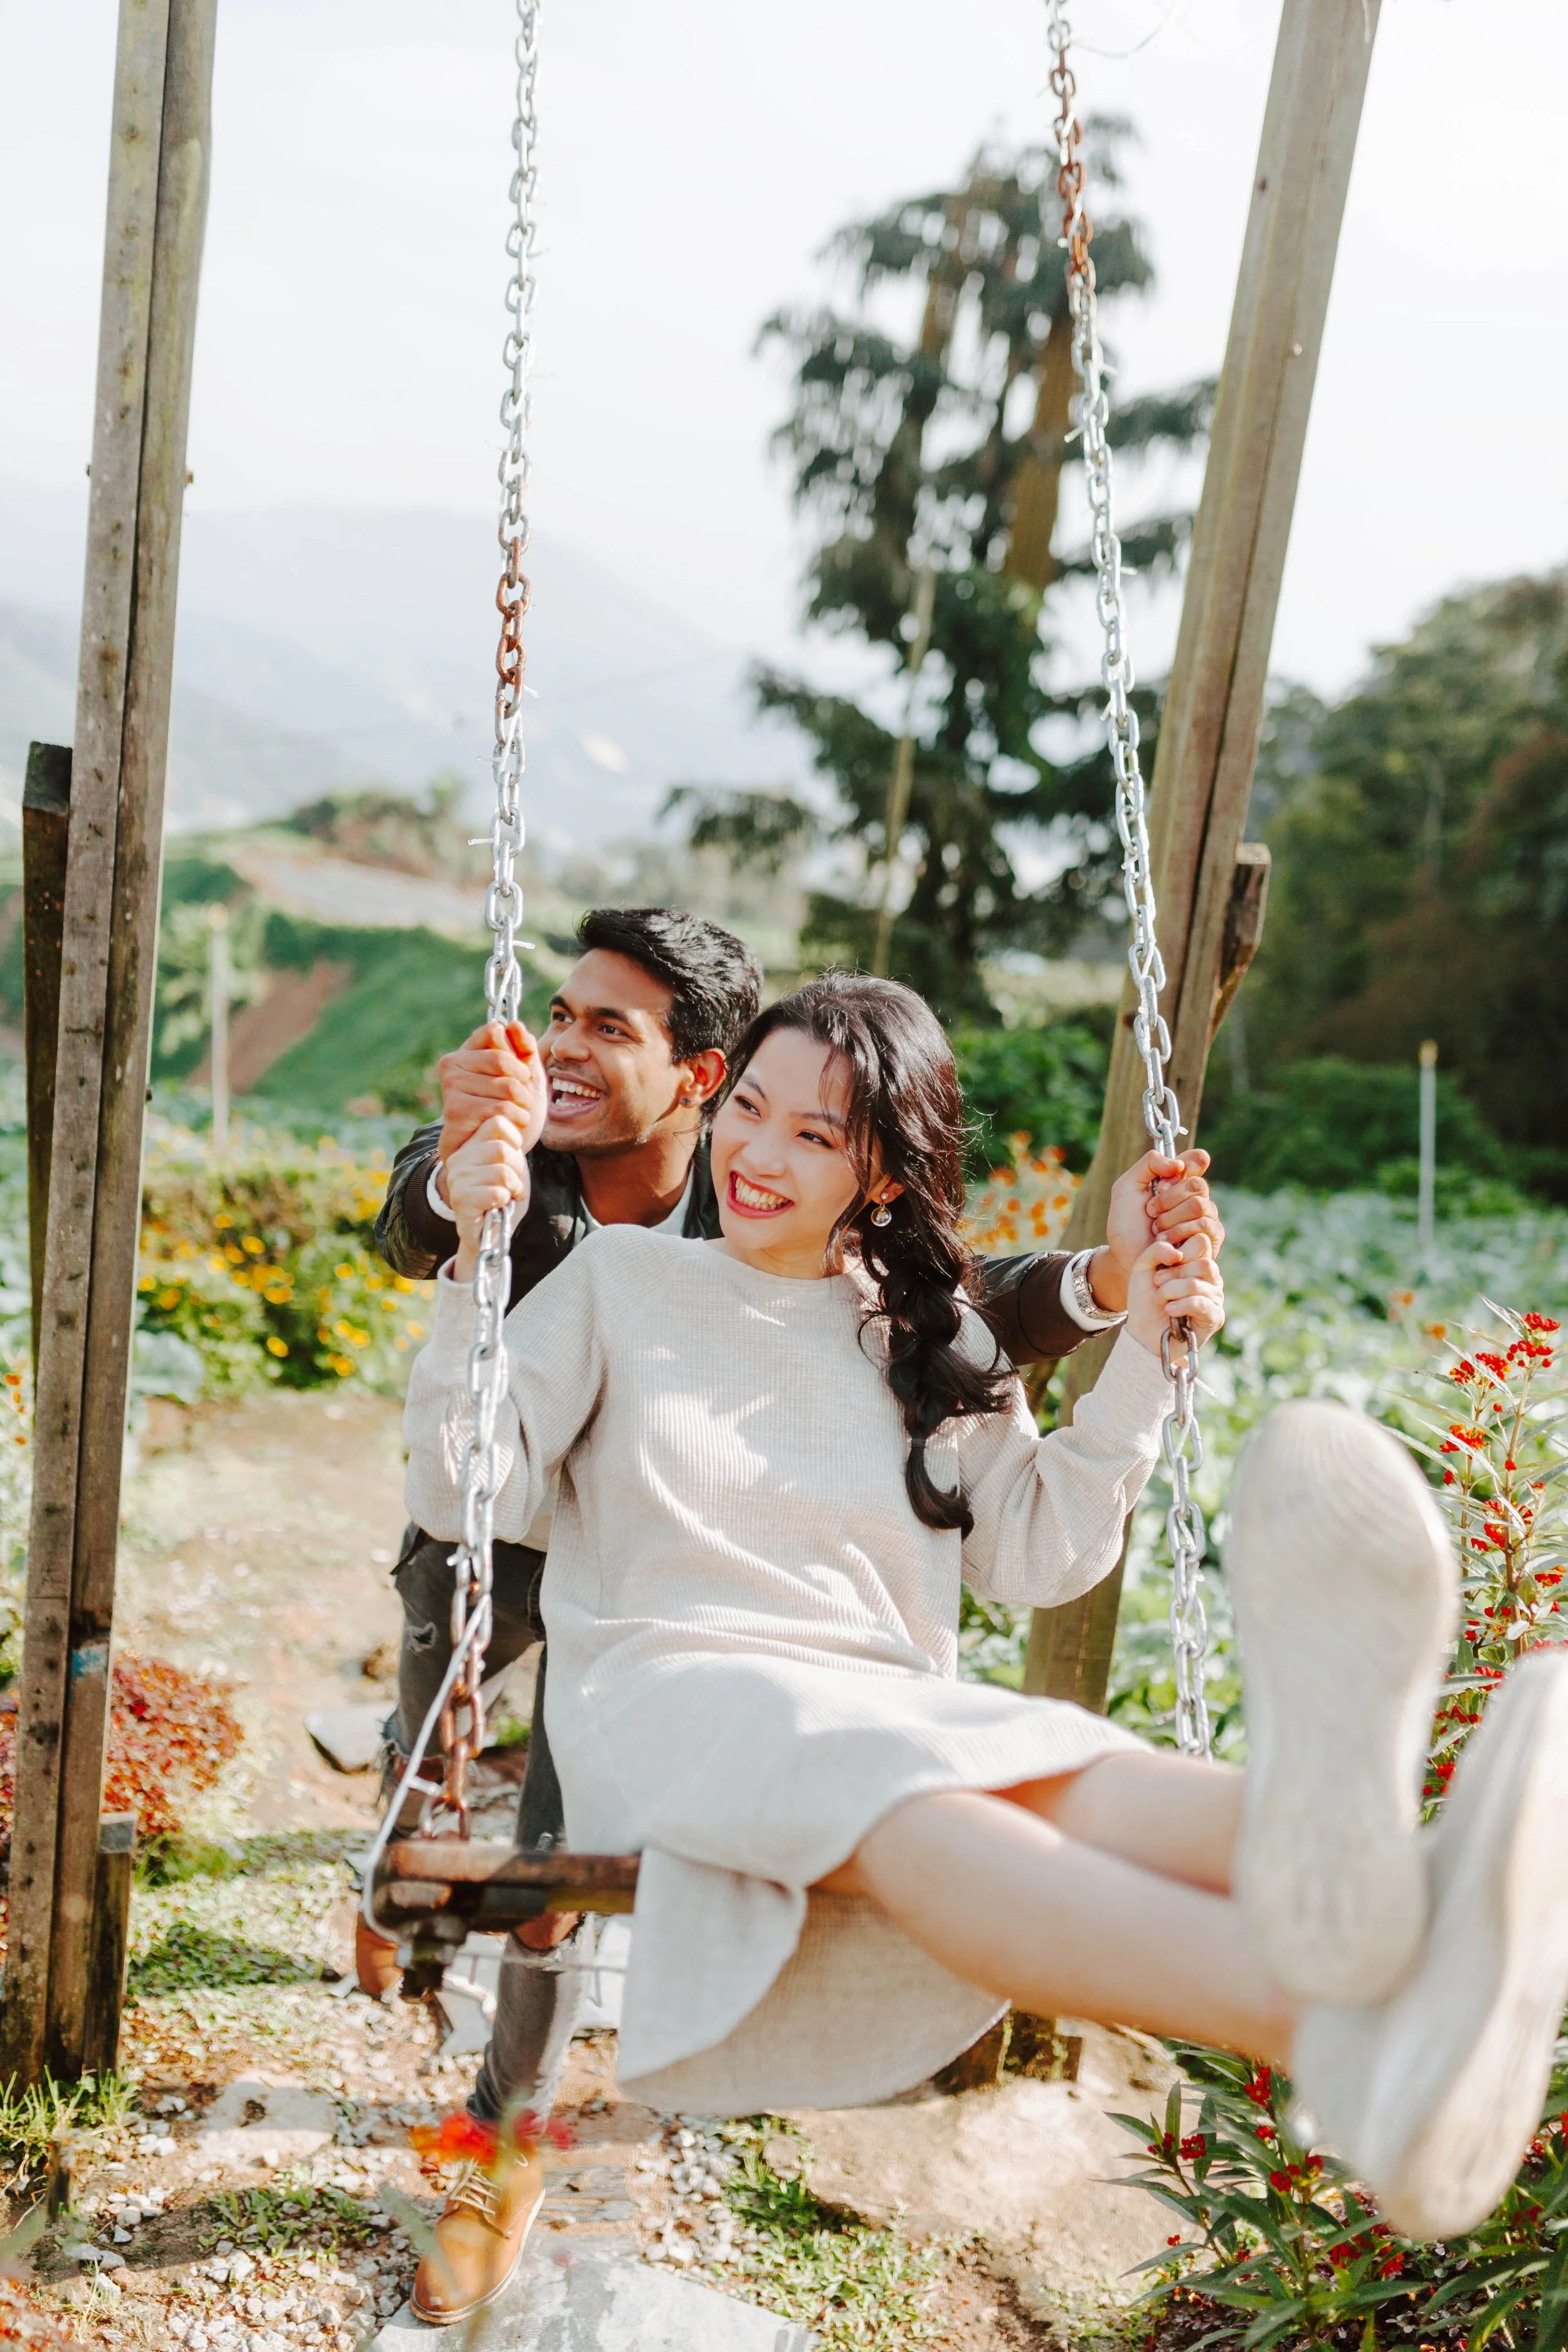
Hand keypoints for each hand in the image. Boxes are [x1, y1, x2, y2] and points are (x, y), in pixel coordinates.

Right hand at [436, 1021, 545, 1163]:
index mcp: (468, 1050)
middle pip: (501, 1059)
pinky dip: (516, 1118)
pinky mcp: (455, 1110)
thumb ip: (525, 1050)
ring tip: (519, 1114)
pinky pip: (499, 1107)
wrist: (495, 1149)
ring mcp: (451, 1086)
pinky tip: (512, 1126)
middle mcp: (453, 1064)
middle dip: (523, 1083)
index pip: (494, 1030)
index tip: (521, 1074)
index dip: (516, 1052)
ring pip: (504, 1085)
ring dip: (522, 1104)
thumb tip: (515, 1025)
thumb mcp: (526, 1077)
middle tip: (524, 1100)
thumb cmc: (510, 1110)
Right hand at [447, 1112, 531, 1279]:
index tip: (512, 1160)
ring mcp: (457, 1178)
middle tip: (512, 1184)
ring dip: (513, 1188)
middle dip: (517, 1170)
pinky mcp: (461, 1199)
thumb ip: (510, 1144)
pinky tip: (498, 1206)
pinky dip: (505, 1201)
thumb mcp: (509, 1165)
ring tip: (506, 1195)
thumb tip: (520, 1121)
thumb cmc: (502, 1197)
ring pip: (502, 1171)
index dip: (515, 1140)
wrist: (488, 1234)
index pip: (498, 1122)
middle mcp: (459, 1158)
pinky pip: (497, 1192)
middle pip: (502, 1149)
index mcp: (470, 1144)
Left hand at [1094, 1149, 1224, 1313]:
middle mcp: (1197, 1197)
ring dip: (1170, 1219)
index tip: (1161, 1183)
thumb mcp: (1126, 1187)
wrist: (1127, 1258)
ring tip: (1156, 1231)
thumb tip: (1179, 1164)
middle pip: (1197, 1185)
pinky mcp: (1212, 1238)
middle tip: (1150, 1211)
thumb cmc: (1126, 1225)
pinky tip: (1165, 1243)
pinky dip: (1179, 1233)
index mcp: (1179, 1180)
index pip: (1197, 1160)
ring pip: (1200, 1206)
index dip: (1183, 1167)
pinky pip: (1205, 1226)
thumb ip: (1149, 1164)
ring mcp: (1207, 1217)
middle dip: (1167, 1200)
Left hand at [1125, 1232, 1225, 1357]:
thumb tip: (1178, 1254)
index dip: (1179, 1249)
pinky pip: (1200, 1303)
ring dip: (1171, 1292)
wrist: (1143, 1331)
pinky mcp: (1216, 1316)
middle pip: (1203, 1263)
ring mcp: (1216, 1296)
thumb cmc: (1145, 1298)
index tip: (1160, 1263)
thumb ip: (1157, 1249)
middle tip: (1157, 1283)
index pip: (1201, 1241)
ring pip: (1197, 1284)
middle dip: (1173, 1274)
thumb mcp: (1143, 1267)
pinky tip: (1170, 1310)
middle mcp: (1211, 1277)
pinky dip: (1180, 1305)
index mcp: (1197, 1260)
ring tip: (1161, 1300)